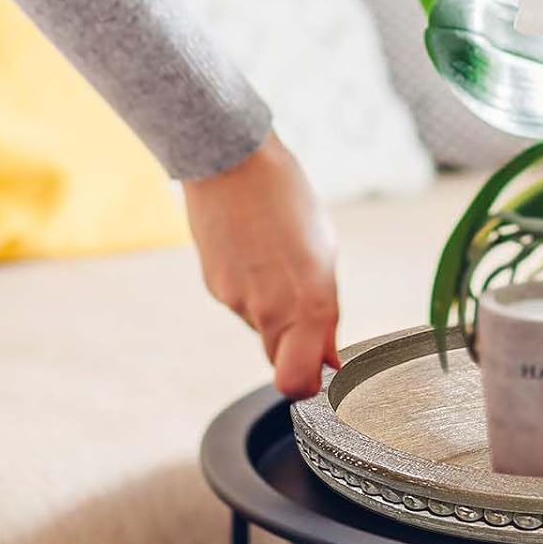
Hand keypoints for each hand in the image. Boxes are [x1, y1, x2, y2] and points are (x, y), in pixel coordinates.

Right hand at [184, 133, 340, 398]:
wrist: (230, 160)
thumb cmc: (285, 195)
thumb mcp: (324, 249)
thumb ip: (326, 311)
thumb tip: (329, 358)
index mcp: (310, 301)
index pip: (298, 383)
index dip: (309, 383)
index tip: (320, 367)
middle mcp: (271, 309)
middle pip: (279, 360)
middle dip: (293, 345)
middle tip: (302, 304)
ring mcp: (237, 300)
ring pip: (259, 327)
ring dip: (271, 307)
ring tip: (277, 258)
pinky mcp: (213, 287)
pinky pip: (239, 303)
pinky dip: (250, 287)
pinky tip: (255, 250)